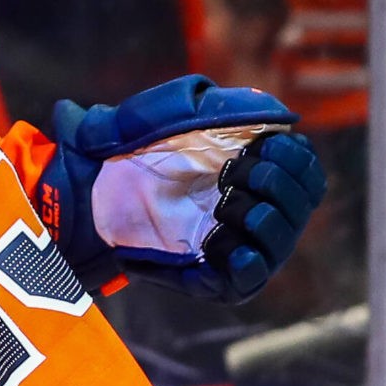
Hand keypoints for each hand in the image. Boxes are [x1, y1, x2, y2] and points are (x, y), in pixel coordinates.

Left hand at [44, 76, 327, 302]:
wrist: (80, 187)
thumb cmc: (125, 148)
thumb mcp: (166, 114)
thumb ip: (220, 106)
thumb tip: (279, 114)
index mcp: (252, 170)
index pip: (305, 169)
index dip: (294, 159)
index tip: (263, 148)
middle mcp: (251, 208)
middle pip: (301, 204)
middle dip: (279, 185)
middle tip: (236, 174)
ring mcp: (233, 244)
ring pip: (281, 242)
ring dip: (266, 220)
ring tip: (229, 207)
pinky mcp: (210, 278)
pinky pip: (247, 280)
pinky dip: (248, 264)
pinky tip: (233, 247)